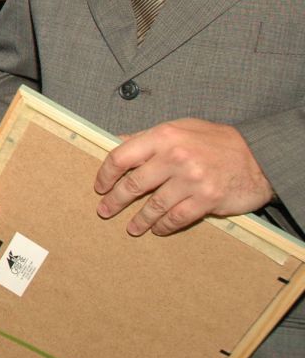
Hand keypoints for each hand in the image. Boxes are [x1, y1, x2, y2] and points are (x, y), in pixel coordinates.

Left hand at [93, 119, 273, 235]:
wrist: (258, 156)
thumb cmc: (216, 141)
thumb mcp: (180, 128)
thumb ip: (148, 137)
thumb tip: (117, 141)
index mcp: (164, 137)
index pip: (121, 156)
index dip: (106, 174)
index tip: (100, 186)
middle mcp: (175, 157)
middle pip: (134, 184)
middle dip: (115, 200)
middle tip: (105, 210)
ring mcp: (191, 180)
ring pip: (154, 205)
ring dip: (139, 219)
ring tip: (131, 227)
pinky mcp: (207, 200)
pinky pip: (177, 218)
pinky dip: (164, 226)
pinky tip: (158, 229)